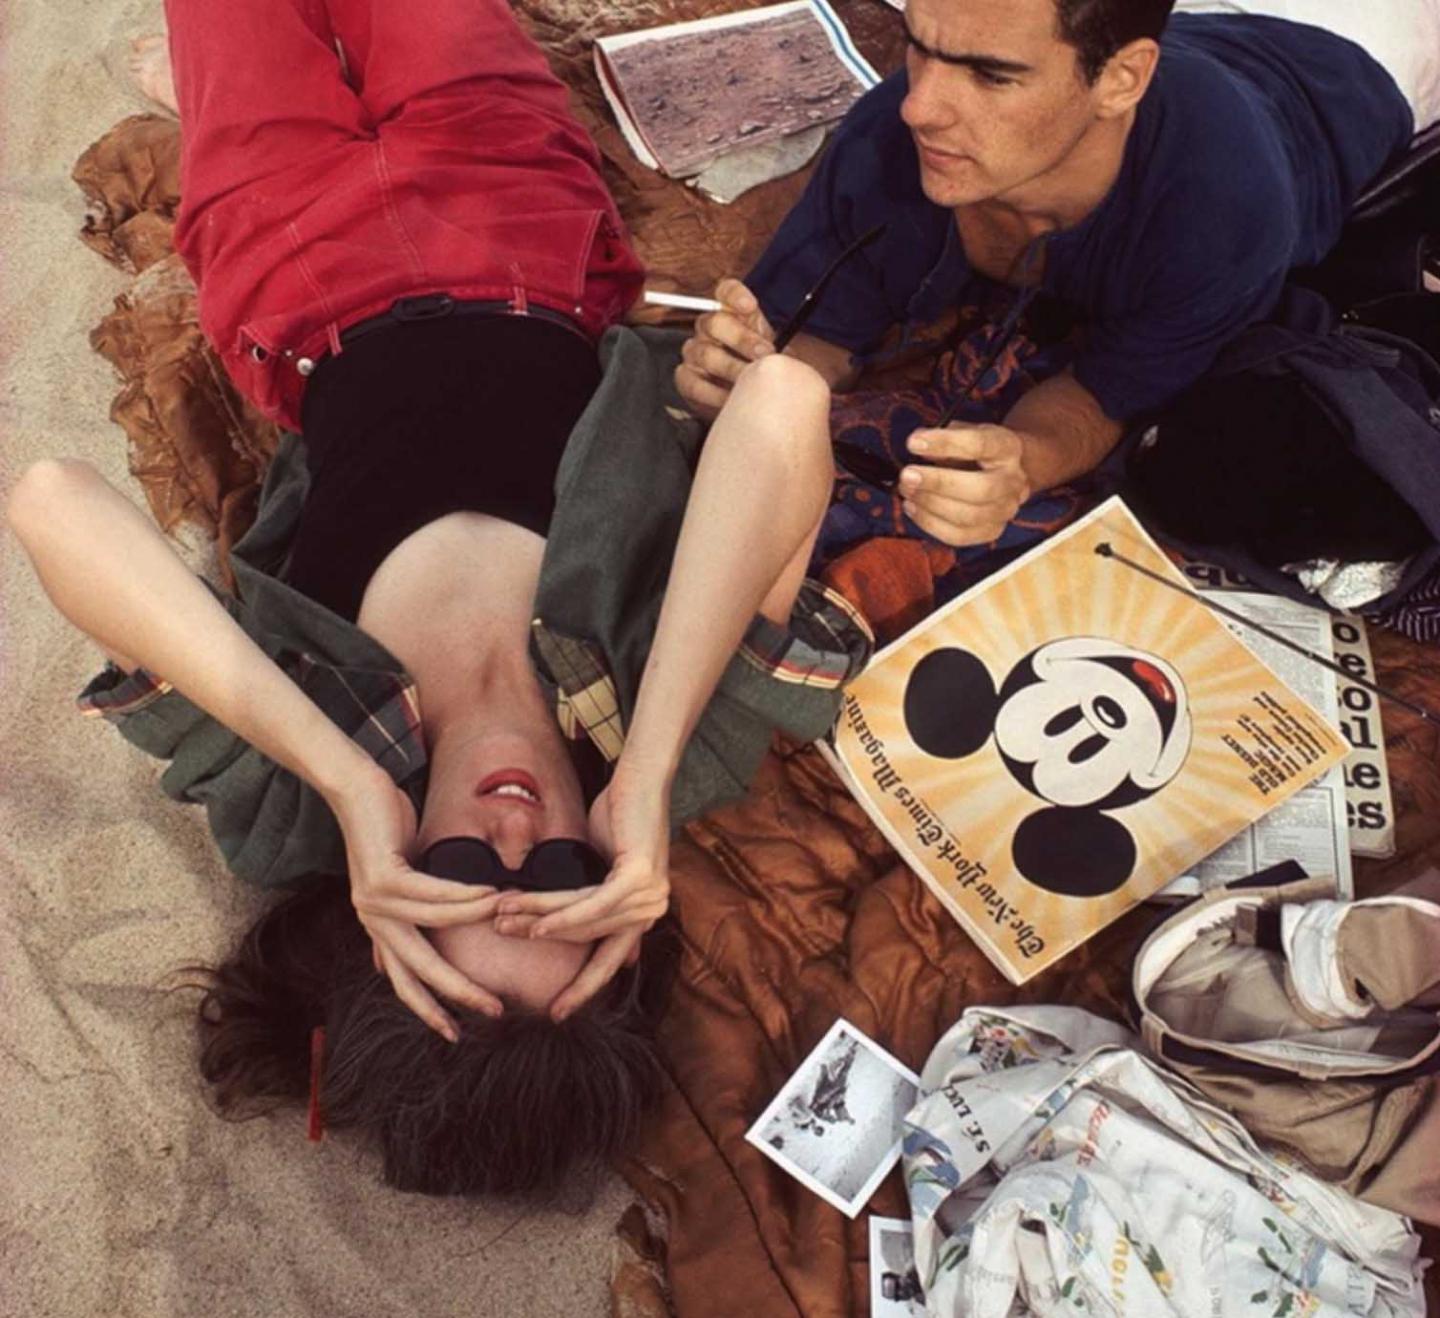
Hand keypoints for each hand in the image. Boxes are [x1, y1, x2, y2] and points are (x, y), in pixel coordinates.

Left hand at [330, 766, 505, 1040]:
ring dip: (474, 927)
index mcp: (380, 926)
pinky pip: (430, 895)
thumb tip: (437, 924)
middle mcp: (374, 921)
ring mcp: (373, 902)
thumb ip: (417, 902)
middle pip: (417, 970)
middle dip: (456, 992)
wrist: (355, 788)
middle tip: (492, 1010)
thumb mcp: (404, 871)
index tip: (455, 1033)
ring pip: (431, 928)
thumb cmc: (386, 826)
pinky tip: (490, 896)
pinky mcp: (382, 877)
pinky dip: (463, 898)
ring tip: (509, 926)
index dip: (429, 1009)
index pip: (405, 980)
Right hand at [492, 774, 669, 1019]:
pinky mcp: (639, 879)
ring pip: (582, 921)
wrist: (639, 777)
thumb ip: (590, 899)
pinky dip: (561, 915)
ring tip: (501, 919)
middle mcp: (650, 910)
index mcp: (642, 912)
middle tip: (501, 936)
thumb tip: (571, 930)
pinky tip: (534, 922)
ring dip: (538, 920)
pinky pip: (592, 906)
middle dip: (540, 939)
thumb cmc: (618, 814)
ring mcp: (649, 897)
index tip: (557, 1013)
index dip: (584, 988)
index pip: (610, 961)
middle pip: (587, 939)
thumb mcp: (601, 866)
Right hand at [675, 278, 774, 419]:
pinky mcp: (686, 379)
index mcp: (732, 313)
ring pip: (705, 353)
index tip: (750, 306)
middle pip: (715, 322)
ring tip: (751, 382)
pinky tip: (731, 399)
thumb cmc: (763, 371)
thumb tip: (787, 350)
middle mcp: (709, 328)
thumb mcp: (776, 353)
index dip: (735, 295)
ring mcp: (695, 353)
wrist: (751, 401)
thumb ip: (779, 344)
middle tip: (764, 355)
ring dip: (731, 368)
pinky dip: (713, 393)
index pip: (726, 292)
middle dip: (742, 339)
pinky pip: (693, 383)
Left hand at [897, 423, 1031, 546]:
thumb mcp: (965, 432)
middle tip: (907, 475)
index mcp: (1007, 448)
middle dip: (938, 483)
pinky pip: (958, 536)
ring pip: (968, 516)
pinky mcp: (991, 531)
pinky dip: (930, 524)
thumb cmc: (976, 451)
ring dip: (930, 504)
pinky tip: (912, 508)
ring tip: (906, 491)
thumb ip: (945, 437)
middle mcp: (1013, 481)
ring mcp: (1006, 510)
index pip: (980, 444)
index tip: (913, 443)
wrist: (1002, 473)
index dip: (945, 443)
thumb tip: (918, 446)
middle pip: (980, 489)